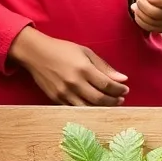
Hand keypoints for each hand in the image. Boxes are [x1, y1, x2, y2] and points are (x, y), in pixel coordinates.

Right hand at [10, 27, 129, 105]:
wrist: (36, 54)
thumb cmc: (62, 50)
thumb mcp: (85, 52)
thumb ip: (104, 67)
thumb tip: (122, 79)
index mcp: (83, 69)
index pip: (107, 85)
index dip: (119, 89)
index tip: (125, 90)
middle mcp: (74, 83)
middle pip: (100, 99)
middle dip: (114, 101)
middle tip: (120, 99)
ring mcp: (64, 93)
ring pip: (88, 108)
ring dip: (102, 108)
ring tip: (110, 103)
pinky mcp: (56, 100)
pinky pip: (76, 109)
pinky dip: (88, 110)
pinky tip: (94, 106)